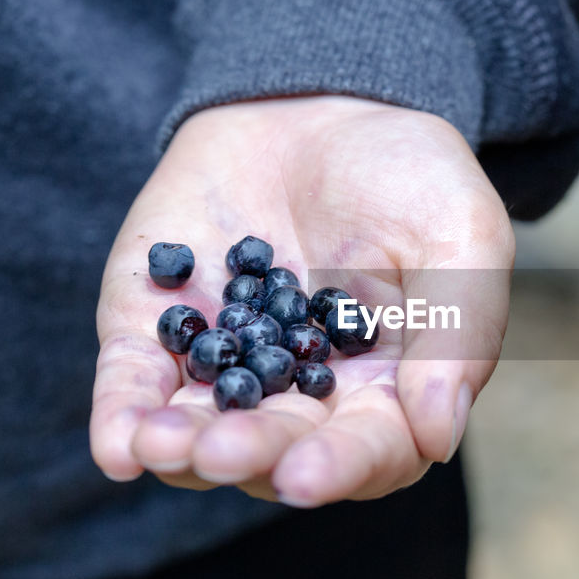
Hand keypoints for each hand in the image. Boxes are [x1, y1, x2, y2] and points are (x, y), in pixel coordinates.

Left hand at [88, 96, 513, 504]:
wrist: (324, 102)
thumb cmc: (411, 175)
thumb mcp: (462, 236)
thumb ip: (457, 332)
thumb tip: (439, 436)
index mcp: (388, 391)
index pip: (367, 449)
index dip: (337, 467)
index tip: (304, 476)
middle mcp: (305, 397)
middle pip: (277, 448)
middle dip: (249, 455)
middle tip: (222, 451)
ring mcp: (229, 366)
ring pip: (201, 431)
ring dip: (179, 449)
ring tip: (160, 444)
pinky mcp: (161, 328)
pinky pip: (138, 380)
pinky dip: (123, 413)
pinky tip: (116, 446)